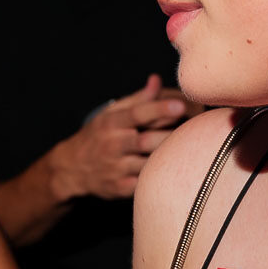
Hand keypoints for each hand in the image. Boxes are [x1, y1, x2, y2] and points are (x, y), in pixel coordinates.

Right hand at [51, 74, 199, 202]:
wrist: (71, 169)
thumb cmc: (98, 136)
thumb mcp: (111, 114)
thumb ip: (137, 100)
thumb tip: (156, 80)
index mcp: (111, 123)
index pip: (136, 114)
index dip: (159, 109)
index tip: (180, 105)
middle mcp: (113, 145)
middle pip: (147, 140)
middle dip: (171, 135)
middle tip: (195, 130)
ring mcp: (116, 168)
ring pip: (149, 163)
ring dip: (170, 157)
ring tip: (191, 150)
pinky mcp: (121, 188)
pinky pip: (145, 183)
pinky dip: (160, 176)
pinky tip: (175, 171)